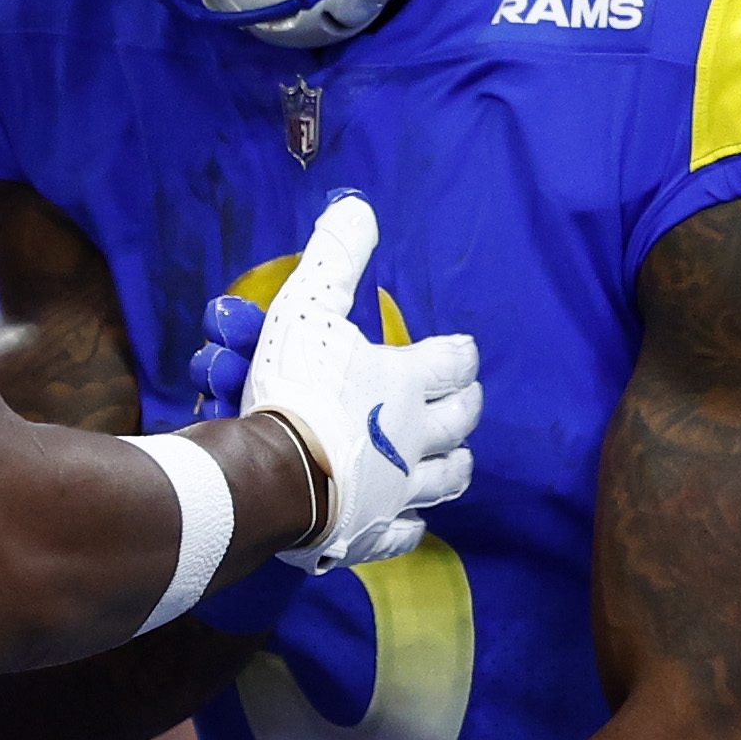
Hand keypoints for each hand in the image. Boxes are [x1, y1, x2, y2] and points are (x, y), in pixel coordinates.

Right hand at [211, 193, 478, 572]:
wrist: (273, 474)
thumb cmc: (293, 387)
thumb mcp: (308, 307)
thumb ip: (336, 259)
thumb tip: (360, 208)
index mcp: (406, 381)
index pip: (454, 361)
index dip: (460, 353)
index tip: (460, 349)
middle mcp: (416, 436)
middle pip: (461, 420)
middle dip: (466, 405)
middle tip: (465, 398)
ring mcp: (400, 488)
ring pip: (448, 478)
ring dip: (454, 464)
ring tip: (456, 457)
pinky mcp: (376, 530)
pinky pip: (406, 531)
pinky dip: (410, 524)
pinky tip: (410, 519)